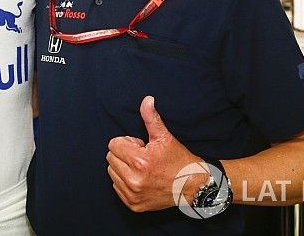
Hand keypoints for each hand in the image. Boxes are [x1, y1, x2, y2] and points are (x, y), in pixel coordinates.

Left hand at [106, 96, 203, 211]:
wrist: (192, 186)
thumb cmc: (178, 160)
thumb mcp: (164, 137)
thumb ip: (151, 118)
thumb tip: (146, 100)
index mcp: (140, 162)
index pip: (114, 144)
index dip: (128, 142)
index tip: (142, 146)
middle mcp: (134, 180)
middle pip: (110, 158)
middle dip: (124, 154)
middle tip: (143, 157)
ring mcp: (133, 195)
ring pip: (112, 172)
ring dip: (123, 168)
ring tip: (142, 168)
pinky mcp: (133, 205)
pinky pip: (116, 187)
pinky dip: (125, 182)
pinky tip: (141, 179)